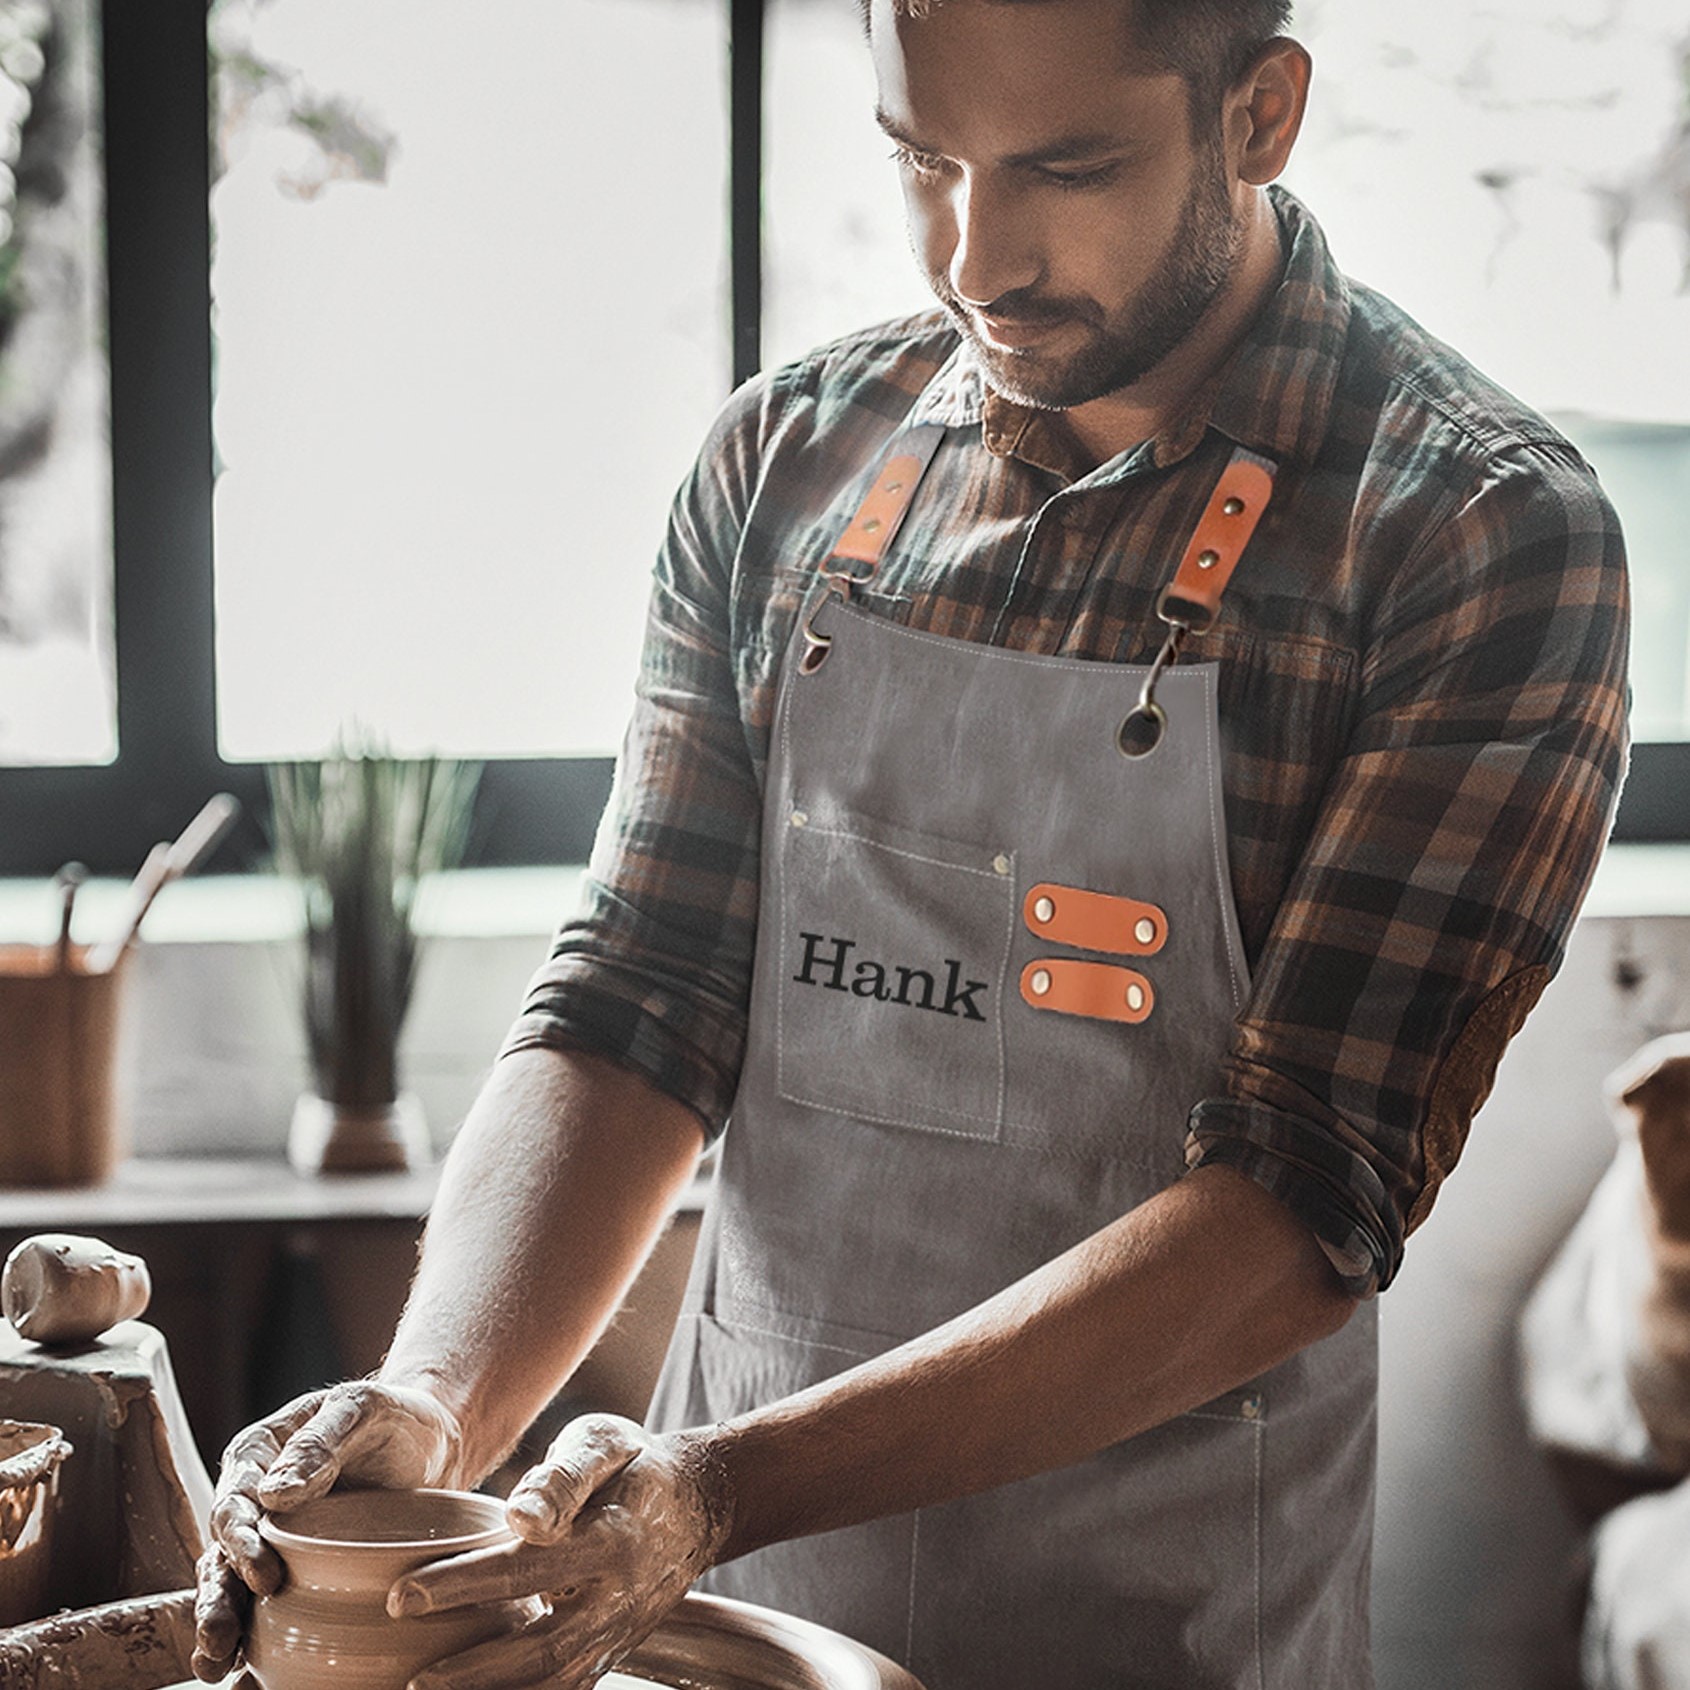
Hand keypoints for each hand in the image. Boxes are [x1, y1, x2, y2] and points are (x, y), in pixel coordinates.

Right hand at [191, 1380, 463, 1681]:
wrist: (434, 1446)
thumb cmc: (397, 1417)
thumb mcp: (365, 1410)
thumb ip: (321, 1442)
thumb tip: (273, 1495)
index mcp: (258, 1457)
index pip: (235, 1504)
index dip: (240, 1543)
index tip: (265, 1577)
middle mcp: (255, 1504)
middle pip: (221, 1557)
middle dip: (215, 1601)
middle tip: (220, 1642)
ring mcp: (274, 1543)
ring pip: (234, 1590)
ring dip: (222, 1628)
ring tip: (219, 1669)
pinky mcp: (298, 1574)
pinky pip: (269, 1610)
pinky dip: (255, 1644)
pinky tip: (249, 1676)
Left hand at [388, 1414, 734, 1689]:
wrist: (700, 1503)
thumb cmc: (635, 1464)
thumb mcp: (603, 1442)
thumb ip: (563, 1477)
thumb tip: (520, 1516)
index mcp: (612, 1537)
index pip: (528, 1567)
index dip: (463, 1585)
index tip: (403, 1596)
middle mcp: (620, 1596)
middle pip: (543, 1647)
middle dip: (473, 1668)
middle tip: (411, 1677)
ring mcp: (621, 1631)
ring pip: (558, 1681)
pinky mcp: (617, 1649)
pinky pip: (571, 1688)